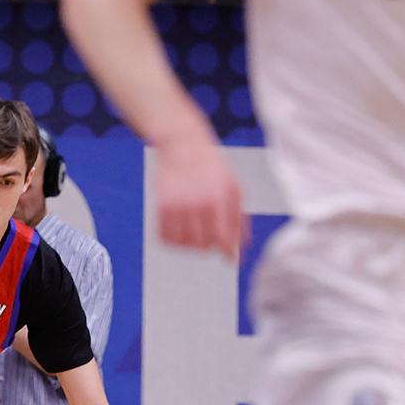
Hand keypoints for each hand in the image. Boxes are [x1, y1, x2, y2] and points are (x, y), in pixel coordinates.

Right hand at [154, 134, 244, 258]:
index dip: (227, 252)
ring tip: (195, 232)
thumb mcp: (233, 188)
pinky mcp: (161, 206)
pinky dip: (173, 240)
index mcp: (219, 197)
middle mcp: (197, 202)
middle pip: (202, 245)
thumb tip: (243, 249)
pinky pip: (164, 238)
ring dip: (190, 244)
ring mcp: (177, 204)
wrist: (183, 144)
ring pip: (183, 244)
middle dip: (209, 246)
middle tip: (210, 236)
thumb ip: (239, 219)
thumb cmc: (213, 169)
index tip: (229, 259)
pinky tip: (180, 231)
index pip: (222, 237)